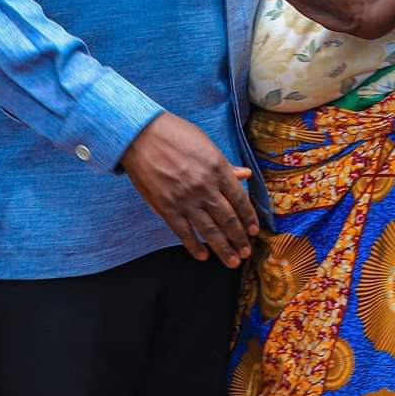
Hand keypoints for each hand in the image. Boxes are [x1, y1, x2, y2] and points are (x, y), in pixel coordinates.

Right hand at [121, 112, 257, 268]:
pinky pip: (184, 233)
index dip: (249, 217)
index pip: (239, 199)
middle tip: (246, 252)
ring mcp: (186, 200)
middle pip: (228, 219)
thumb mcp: (205, 143)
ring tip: (232, 261)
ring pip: (210, 231)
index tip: (254, 229)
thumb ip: (225, 164)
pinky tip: (203, 256)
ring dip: (223, 249)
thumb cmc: (174, 134)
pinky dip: (194, 247)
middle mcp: (205, 187)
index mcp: (217, 168)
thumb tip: (245, 175)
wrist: (140, 135)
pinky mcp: (167, 208)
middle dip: (239, 238)